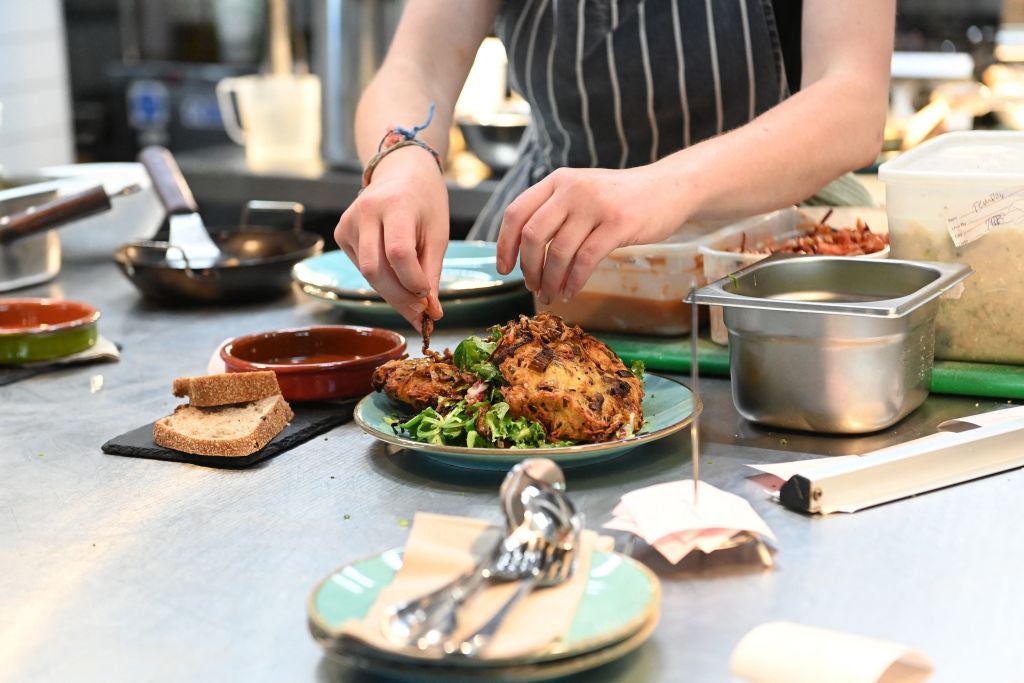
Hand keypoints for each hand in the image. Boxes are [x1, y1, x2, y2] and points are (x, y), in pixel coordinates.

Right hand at [334, 147, 447, 329]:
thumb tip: (431, 314)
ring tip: (413, 298)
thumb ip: (432, 273)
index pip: (398, 253)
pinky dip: (380, 279)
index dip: (413, 282)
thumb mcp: (438, 234)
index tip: (429, 299)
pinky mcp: (340, 233)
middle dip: (399, 299)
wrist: (401, 172)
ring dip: (391, 293)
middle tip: (420, 315)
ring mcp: (348, 222)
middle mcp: (365, 211)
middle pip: (376, 269)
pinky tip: (395, 274)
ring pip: (367, 273)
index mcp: (395, 205)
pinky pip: (361, 267)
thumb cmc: (425, 202)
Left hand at [495, 165, 687, 304]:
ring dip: (551, 280)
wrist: (670, 187)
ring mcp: (595, 205)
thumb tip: (523, 251)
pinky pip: (585, 260)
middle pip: (533, 234)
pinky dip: (573, 282)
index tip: (504, 268)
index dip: (504, 244)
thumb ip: (555, 211)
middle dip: (529, 267)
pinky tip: (571, 291)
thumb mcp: (582, 192)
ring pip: (558, 251)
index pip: (516, 212)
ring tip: (552, 294)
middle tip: (533, 286)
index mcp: (557, 180)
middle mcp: (572, 188)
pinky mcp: (618, 224)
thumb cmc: (621, 198)